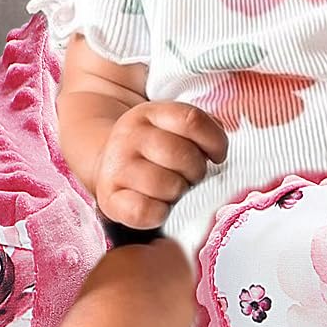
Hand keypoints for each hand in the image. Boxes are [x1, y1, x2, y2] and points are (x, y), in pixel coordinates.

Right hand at [94, 101, 227, 229]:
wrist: (108, 165)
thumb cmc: (153, 151)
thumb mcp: (172, 128)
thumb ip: (200, 131)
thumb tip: (219, 150)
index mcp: (150, 114)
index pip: (192, 120)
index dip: (215, 141)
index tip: (217, 156)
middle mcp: (130, 136)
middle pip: (181, 154)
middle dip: (196, 171)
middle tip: (190, 176)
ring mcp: (117, 166)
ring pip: (166, 184)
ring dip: (179, 192)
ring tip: (174, 189)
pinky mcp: (109, 198)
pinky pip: (143, 211)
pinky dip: (159, 213)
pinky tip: (161, 208)